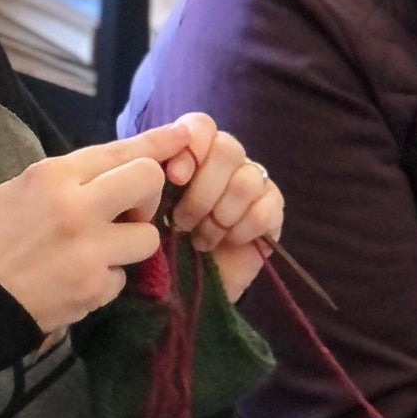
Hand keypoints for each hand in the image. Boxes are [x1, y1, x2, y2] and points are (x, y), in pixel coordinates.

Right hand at [0, 125, 197, 334]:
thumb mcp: (18, 190)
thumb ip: (68, 179)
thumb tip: (112, 172)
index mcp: (53, 176)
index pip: (119, 150)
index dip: (156, 143)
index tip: (181, 136)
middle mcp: (77, 207)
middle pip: (147, 181)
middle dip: (148, 195)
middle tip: (129, 211)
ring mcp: (89, 251)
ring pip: (148, 236)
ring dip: (131, 243)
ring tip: (100, 251)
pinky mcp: (93, 289)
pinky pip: (122, 278)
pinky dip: (107, 279)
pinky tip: (79, 279)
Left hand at [157, 111, 285, 303]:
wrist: (181, 292)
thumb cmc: (159, 247)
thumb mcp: (145, 211)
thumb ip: (149, 178)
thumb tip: (159, 156)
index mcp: (193, 154)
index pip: (201, 126)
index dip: (191, 147)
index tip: (175, 178)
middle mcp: (225, 163)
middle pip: (227, 149)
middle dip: (202, 191)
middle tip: (182, 223)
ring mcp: (252, 185)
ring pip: (246, 180)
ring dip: (220, 215)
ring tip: (201, 239)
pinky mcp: (271, 212)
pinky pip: (267, 207)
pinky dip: (244, 228)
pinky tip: (228, 242)